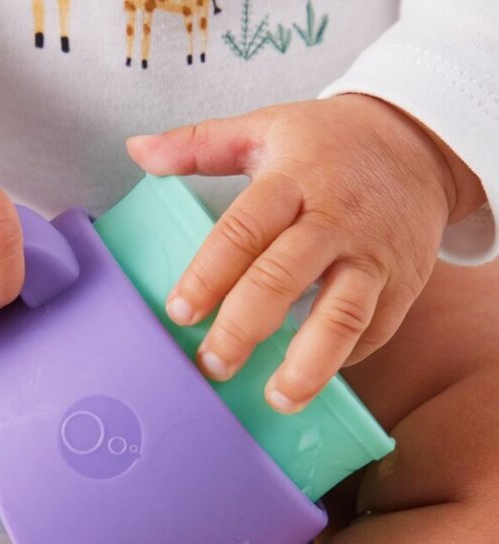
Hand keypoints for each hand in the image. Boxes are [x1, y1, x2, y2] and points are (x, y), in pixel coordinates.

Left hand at [127, 95, 481, 412]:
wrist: (420, 142)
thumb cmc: (328, 144)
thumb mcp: (265, 129)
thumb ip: (199, 145)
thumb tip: (137, 150)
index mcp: (293, 179)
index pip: (243, 230)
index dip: (209, 275)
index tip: (179, 313)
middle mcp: (335, 218)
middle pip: (284, 278)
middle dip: (243, 327)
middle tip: (213, 365)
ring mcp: (374, 254)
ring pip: (342, 314)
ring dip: (309, 364)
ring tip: (279, 399)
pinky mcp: (404, 282)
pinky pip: (375, 329)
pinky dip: (345, 359)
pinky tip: (312, 379)